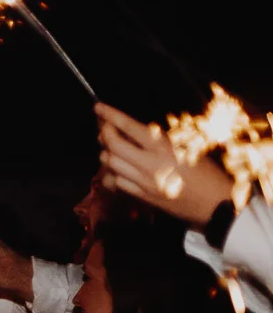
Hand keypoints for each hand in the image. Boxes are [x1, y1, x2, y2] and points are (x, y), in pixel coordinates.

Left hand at [94, 104, 232, 226]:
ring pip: (109, 165)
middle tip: (104, 127)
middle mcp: (149, 164)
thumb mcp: (188, 147)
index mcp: (163, 147)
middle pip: (112, 146)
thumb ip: (161, 140)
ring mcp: (142, 182)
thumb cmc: (207, 173)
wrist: (214, 204)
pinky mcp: (140, 196)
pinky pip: (115, 183)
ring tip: (109, 146)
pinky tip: (115, 168)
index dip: (111, 116)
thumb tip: (137, 131)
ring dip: (106, 153)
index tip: (99, 108)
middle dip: (104, 133)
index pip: (129, 127)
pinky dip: (110, 173)